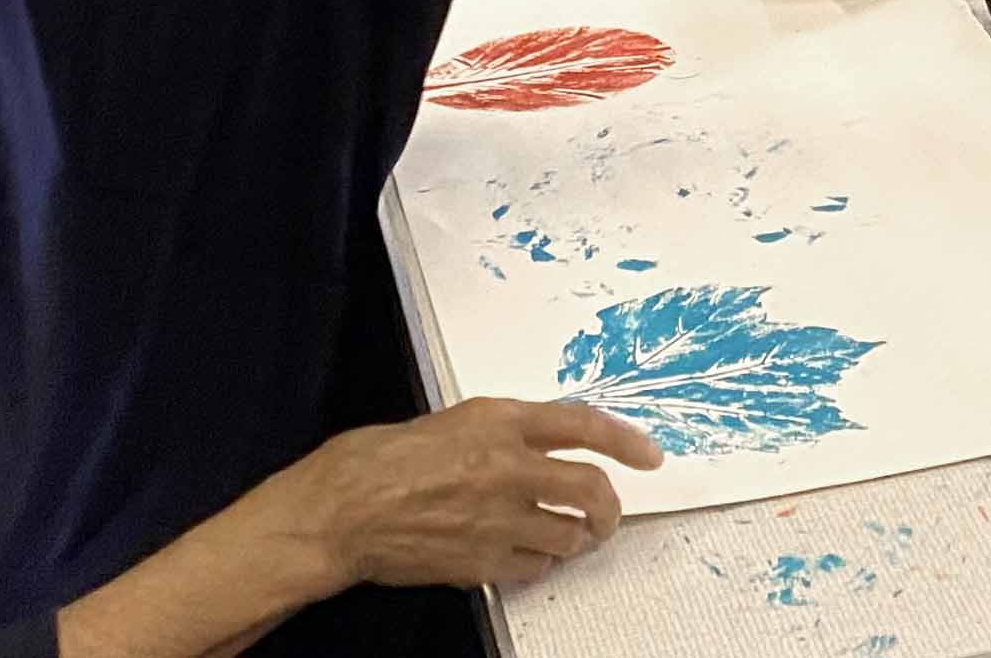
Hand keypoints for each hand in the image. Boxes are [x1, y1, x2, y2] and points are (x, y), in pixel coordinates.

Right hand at [265, 398, 661, 595]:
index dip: (626, 441)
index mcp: (497, 421)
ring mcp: (496, 518)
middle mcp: (506, 467)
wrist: (341, 511)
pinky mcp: (482, 561)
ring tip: (562, 535)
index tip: (649, 455)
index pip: (583, 425)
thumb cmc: (378, 459)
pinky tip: (521, 555)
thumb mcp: (446, 421)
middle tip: (607, 515)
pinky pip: (534, 568)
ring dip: (572, 537)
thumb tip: (536, 445)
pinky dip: (536, 564)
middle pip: (590, 489)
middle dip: (609, 508)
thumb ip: (499, 432)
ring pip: (568, 535)